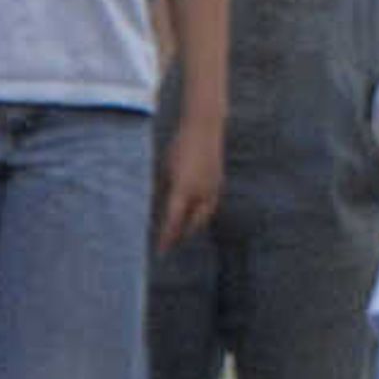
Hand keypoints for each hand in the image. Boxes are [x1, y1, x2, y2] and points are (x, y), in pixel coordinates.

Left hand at [156, 110, 222, 248]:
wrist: (204, 126)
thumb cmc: (180, 146)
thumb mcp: (166, 169)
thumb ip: (165, 191)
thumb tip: (160, 209)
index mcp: (183, 189)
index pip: (173, 222)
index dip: (166, 238)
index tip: (160, 251)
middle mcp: (201, 192)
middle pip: (192, 225)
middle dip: (181, 236)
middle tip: (170, 244)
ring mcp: (213, 188)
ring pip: (203, 217)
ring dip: (192, 227)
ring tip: (182, 233)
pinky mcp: (219, 183)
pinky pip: (210, 206)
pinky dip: (201, 214)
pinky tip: (193, 215)